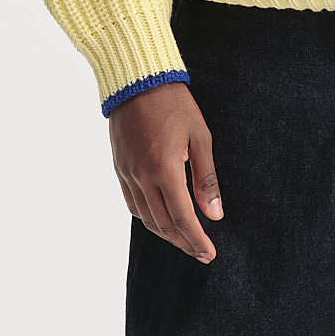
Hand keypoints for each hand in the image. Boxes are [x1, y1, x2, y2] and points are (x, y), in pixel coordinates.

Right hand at [110, 80, 223, 262]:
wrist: (137, 81)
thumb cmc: (174, 105)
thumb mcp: (200, 138)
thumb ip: (206, 179)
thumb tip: (215, 214)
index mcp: (165, 169)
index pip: (183, 219)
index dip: (197, 240)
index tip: (210, 254)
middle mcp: (143, 176)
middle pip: (163, 224)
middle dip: (184, 243)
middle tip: (202, 254)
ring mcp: (128, 174)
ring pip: (146, 218)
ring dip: (166, 235)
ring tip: (185, 242)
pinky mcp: (120, 169)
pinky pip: (132, 204)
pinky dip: (148, 218)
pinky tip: (162, 221)